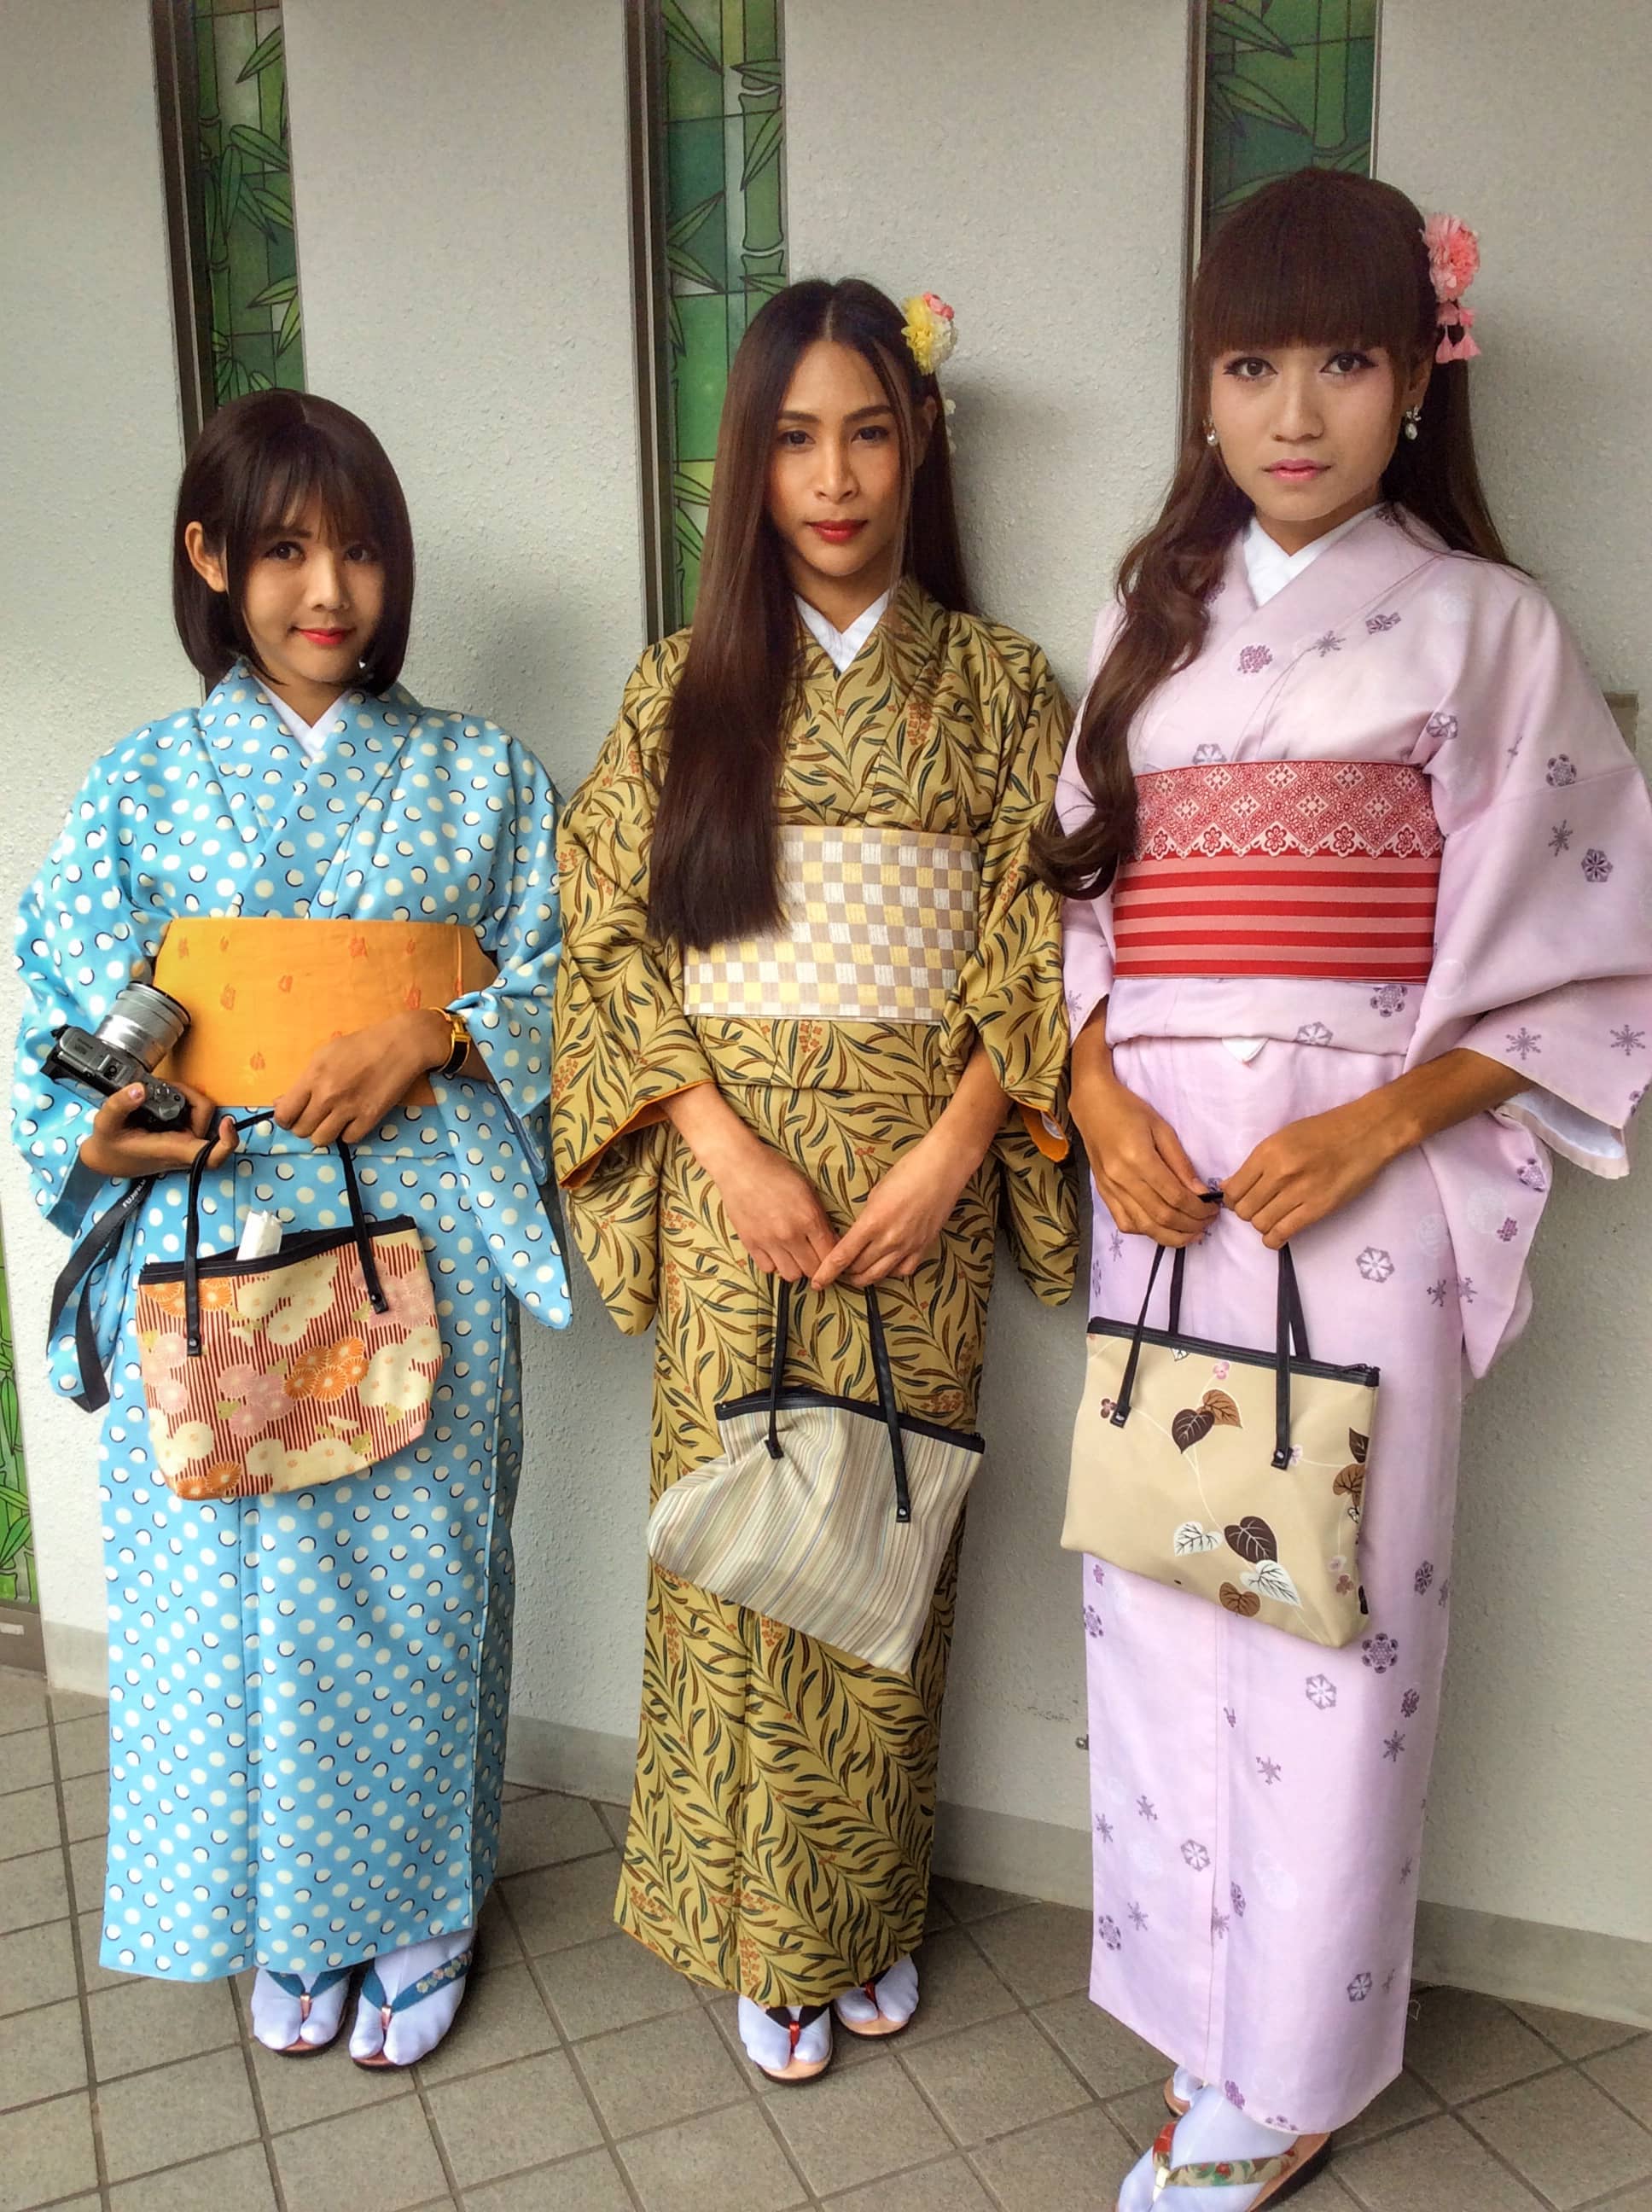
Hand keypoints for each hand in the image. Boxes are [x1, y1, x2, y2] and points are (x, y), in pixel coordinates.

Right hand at [79, 1081, 236, 1179]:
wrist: (104, 1158)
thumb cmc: (108, 1146)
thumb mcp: (105, 1124)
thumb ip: (119, 1105)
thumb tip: (140, 1089)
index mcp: (171, 1150)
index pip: (210, 1155)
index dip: (227, 1141)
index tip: (227, 1122)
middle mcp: (183, 1148)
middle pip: (207, 1121)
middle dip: (192, 1098)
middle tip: (168, 1087)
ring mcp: (183, 1141)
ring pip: (200, 1114)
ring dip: (185, 1098)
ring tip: (160, 1090)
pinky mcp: (180, 1135)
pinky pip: (191, 1114)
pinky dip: (181, 1101)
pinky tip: (162, 1096)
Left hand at [273, 1010, 449, 1145]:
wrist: (400, 1045)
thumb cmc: (360, 1045)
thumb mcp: (324, 1054)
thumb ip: (304, 1080)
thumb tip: (282, 1102)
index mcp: (313, 1076)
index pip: (285, 1113)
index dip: (285, 1119)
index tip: (292, 1117)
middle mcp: (328, 1095)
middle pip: (301, 1130)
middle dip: (304, 1126)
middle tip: (315, 1117)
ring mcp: (350, 1109)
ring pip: (321, 1140)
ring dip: (324, 1133)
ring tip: (332, 1121)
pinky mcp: (370, 1118)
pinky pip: (348, 1139)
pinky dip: (347, 1133)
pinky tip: (352, 1120)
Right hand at [704, 1131, 837, 1281]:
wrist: (739, 1165)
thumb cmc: (776, 1171)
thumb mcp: (807, 1189)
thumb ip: (820, 1218)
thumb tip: (831, 1241)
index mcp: (809, 1218)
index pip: (830, 1255)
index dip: (834, 1260)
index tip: (832, 1258)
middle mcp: (790, 1234)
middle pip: (812, 1270)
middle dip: (816, 1266)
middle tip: (813, 1256)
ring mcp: (768, 1241)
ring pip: (791, 1275)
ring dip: (796, 1267)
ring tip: (794, 1254)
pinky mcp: (750, 1243)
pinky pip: (768, 1269)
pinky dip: (774, 1264)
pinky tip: (775, 1251)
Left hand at [811, 1131, 970, 1288]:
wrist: (942, 1169)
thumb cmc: (907, 1172)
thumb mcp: (876, 1193)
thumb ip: (866, 1217)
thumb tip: (861, 1232)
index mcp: (872, 1222)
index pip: (842, 1256)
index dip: (827, 1272)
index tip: (817, 1282)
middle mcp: (889, 1239)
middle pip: (859, 1269)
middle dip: (844, 1274)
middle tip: (837, 1272)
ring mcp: (908, 1246)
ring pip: (879, 1275)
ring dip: (864, 1277)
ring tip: (856, 1275)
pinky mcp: (923, 1247)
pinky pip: (903, 1270)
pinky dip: (890, 1272)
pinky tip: (886, 1265)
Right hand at [1072, 1067, 1214, 1247]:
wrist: (1092, 1106)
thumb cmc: (1130, 1110)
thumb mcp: (1162, 1128)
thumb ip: (1180, 1163)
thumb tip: (1200, 1192)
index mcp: (1139, 1158)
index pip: (1175, 1196)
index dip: (1198, 1209)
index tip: (1213, 1209)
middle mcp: (1122, 1179)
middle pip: (1162, 1216)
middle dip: (1190, 1225)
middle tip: (1208, 1222)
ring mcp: (1110, 1189)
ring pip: (1144, 1226)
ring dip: (1172, 1236)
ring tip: (1192, 1234)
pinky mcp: (1103, 1193)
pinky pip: (1125, 1223)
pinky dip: (1147, 1232)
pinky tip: (1163, 1229)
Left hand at [1223, 1095, 1397, 1247]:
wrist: (1365, 1134)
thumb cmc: (1324, 1131)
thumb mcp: (1283, 1137)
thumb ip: (1256, 1162)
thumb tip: (1229, 1186)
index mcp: (1267, 1152)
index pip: (1234, 1189)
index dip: (1233, 1199)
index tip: (1241, 1199)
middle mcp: (1279, 1173)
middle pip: (1245, 1210)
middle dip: (1247, 1213)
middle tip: (1259, 1208)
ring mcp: (1299, 1192)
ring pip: (1261, 1223)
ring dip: (1262, 1224)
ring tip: (1273, 1217)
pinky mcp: (1317, 1208)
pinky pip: (1283, 1232)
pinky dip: (1274, 1238)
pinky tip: (1278, 1234)